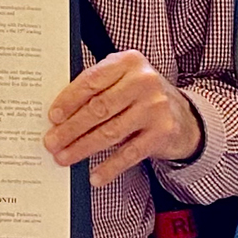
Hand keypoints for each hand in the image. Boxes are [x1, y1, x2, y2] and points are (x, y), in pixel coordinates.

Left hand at [43, 50, 202, 187]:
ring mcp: (155, 107)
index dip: (69, 100)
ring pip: (111, 131)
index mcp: (129, 62)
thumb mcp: (123, 80)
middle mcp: (144, 81)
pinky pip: (130, 153)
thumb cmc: (142, 96)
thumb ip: (98, 87)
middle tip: (52, 142)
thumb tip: (60, 114)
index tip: (53, 116)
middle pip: (99, 107)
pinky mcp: (162, 132)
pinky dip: (110, 167)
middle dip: (71, 128)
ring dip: (83, 147)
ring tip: (65, 157)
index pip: (92, 80)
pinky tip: (95, 176)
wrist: (185, 116)